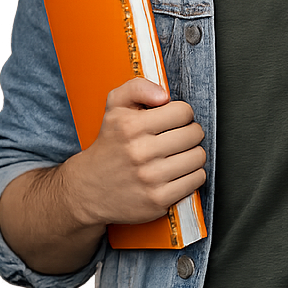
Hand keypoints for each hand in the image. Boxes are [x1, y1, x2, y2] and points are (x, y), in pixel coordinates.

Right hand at [0, 77, 205, 275]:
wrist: (88, 189)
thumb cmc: (109, 145)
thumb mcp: (114, 107)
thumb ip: (138, 87)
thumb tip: (163, 94)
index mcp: (130, 126)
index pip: (183, 112)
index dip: (181, 114)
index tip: (173, 120)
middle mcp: (140, 152)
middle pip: (194, 134)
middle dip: (189, 133)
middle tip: (177, 137)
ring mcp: (150, 178)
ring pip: (198, 157)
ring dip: (192, 154)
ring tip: (177, 155)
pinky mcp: (158, 200)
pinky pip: (196, 181)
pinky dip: (192, 175)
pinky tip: (177, 172)